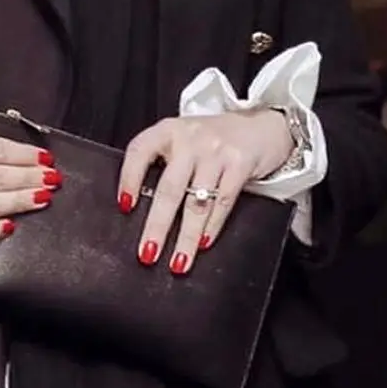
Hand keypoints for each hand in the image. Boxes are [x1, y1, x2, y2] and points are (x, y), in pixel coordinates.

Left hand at [117, 110, 289, 273]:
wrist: (262, 124)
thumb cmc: (214, 139)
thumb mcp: (184, 141)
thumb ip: (165, 164)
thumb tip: (141, 209)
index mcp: (168, 130)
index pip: (140, 150)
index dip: (129, 178)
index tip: (124, 205)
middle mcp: (190, 139)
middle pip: (169, 188)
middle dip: (157, 225)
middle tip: (147, 253)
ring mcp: (216, 151)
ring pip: (197, 202)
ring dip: (186, 237)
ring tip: (178, 262)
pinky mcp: (240, 163)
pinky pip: (223, 201)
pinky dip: (212, 226)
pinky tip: (204, 244)